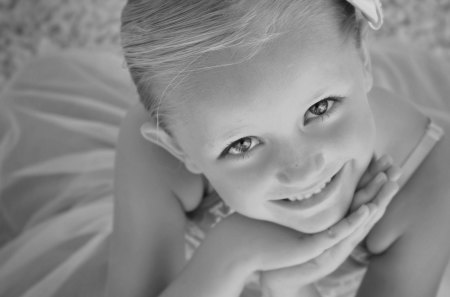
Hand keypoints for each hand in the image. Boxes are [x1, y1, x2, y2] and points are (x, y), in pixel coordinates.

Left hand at [259, 155, 399, 296]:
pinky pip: (341, 234)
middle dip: (382, 187)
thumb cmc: (282, 239)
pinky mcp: (320, 251)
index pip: (357, 196)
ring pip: (360, 220)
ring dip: (377, 200)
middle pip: (366, 206)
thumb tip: (312, 171)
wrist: (266, 268)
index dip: (372, 178)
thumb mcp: (301, 216)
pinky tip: (367, 209)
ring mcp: (332, 244)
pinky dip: (355, 221)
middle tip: (397, 166)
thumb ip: (312, 197)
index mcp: (335, 223)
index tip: (385, 158)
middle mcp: (339, 234)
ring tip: (391, 183)